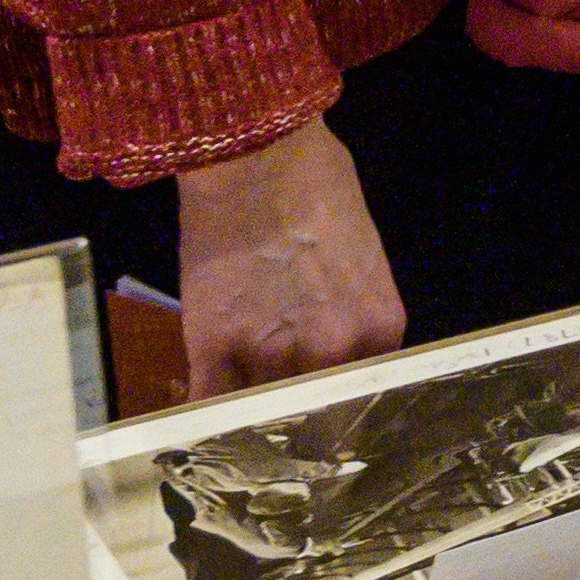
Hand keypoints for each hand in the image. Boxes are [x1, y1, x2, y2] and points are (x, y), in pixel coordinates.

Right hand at [177, 118, 405, 395]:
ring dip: (250, 413)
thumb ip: (355, 305)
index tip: (324, 405)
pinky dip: (204, 417)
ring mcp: (273, 354)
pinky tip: (200, 424)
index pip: (366, 389)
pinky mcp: (214, 348)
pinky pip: (209, 403)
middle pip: (317, 409)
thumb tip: (339, 333)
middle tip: (278, 412)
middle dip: (298, 411)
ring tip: (237, 417)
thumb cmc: (315, 183)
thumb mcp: (361, 252)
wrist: (254, 155)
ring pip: (263, 412)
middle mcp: (334, 352)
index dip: (340, 397)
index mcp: (379, 327)